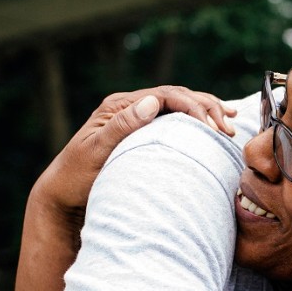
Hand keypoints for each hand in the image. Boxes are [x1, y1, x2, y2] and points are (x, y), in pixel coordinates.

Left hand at [33, 87, 237, 217]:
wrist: (62, 195)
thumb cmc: (76, 178)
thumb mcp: (96, 152)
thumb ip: (122, 126)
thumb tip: (152, 101)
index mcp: (118, 106)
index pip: (165, 95)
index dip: (192, 106)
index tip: (211, 125)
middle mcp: (129, 107)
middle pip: (176, 95)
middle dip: (206, 107)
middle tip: (227, 126)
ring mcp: (136, 119)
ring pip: (179, 105)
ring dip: (206, 110)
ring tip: (229, 121)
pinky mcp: (143, 133)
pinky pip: (175, 120)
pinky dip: (196, 121)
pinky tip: (212, 125)